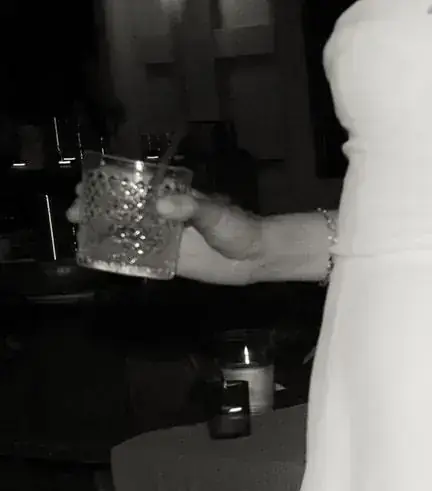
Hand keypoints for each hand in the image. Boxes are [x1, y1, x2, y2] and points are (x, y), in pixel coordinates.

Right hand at [67, 187, 263, 284]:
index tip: (84, 186)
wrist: (256, 256)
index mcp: (170, 197)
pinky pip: (141, 260)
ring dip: (102, 232)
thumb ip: (191, 208)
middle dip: (95, 208)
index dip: (106, 185)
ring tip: (78, 231)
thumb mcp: (215, 213)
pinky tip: (100, 258)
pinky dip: (121, 259)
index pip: (132, 187)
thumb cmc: (237, 228)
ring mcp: (164, 239)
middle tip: (74, 212)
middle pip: (122, 209)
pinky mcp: (169, 262)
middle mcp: (162, 217)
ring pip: (126, 233)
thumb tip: (162, 206)